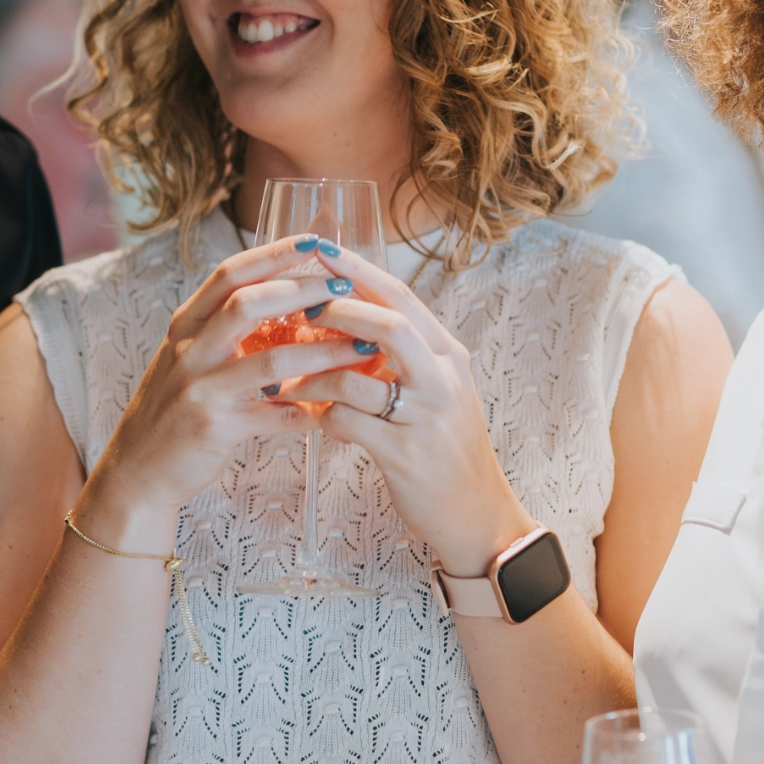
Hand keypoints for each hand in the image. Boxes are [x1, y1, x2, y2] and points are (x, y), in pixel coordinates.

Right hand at [81, 236, 386, 545]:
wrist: (138, 469)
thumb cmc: (175, 408)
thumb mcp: (192, 358)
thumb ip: (228, 329)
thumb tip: (288, 296)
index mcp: (187, 325)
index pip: (230, 274)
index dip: (273, 253)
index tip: (314, 241)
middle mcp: (190, 350)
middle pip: (248, 304)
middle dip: (303, 289)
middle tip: (345, 285)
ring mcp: (200, 388)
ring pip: (271, 361)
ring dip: (323, 353)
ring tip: (362, 346)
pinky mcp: (214, 427)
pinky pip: (275, 415)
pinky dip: (310, 409)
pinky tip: (339, 407)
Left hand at [272, 249, 531, 576]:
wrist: (477, 514)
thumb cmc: (447, 448)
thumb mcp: (438, 390)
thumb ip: (404, 356)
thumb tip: (351, 319)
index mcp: (449, 354)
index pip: (401, 297)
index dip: (357, 270)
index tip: (319, 249)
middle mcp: (443, 378)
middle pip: (389, 324)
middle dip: (337, 308)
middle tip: (298, 305)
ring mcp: (425, 416)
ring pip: (358, 376)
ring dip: (314, 372)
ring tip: (286, 374)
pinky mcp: (403, 453)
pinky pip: (347, 422)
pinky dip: (320, 415)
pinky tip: (309, 418)